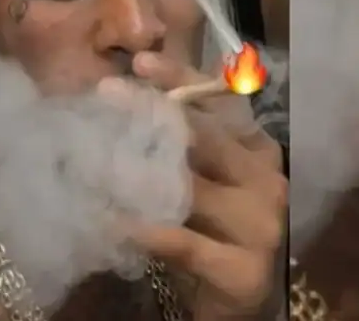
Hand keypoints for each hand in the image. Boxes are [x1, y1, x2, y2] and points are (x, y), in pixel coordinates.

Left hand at [122, 52, 286, 316]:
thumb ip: (177, 134)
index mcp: (258, 148)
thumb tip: (127, 81)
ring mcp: (261, 225)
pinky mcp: (244, 269)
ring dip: (135, 173)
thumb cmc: (210, 226)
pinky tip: (108, 219)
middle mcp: (267, 180)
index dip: (181, 79)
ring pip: (191, 188)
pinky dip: (143, 229)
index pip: (221, 102)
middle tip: (106, 93)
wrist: (234, 299)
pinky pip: (183, 242)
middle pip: (206, 137)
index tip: (140, 62)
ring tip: (92, 156)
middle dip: (152, 113)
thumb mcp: (200, 174)